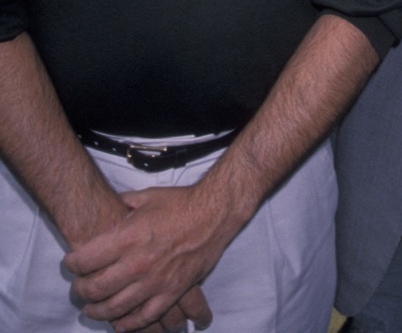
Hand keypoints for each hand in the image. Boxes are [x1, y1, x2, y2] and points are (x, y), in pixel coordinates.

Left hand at [64, 185, 221, 331]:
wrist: (214, 213)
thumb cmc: (180, 202)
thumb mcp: (146, 197)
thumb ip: (124, 205)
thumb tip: (111, 207)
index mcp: (128, 237)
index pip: (87, 259)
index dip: (73, 264)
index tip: (70, 264)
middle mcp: (138, 262)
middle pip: (97, 287)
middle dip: (81, 290)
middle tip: (78, 288)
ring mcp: (155, 281)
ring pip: (116, 307)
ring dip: (98, 311)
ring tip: (91, 309)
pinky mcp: (172, 292)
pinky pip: (145, 316)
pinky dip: (129, 324)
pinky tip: (119, 324)